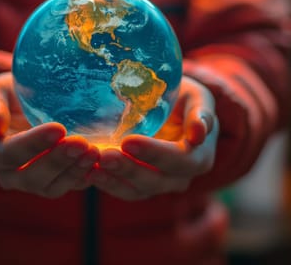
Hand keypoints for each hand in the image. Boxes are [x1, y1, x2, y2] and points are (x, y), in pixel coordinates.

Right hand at [0, 73, 98, 197]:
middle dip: (59, 160)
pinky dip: (86, 177)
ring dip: (75, 171)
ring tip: (94, 151)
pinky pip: (70, 186)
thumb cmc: (2, 99)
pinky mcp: (53, 184)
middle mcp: (9, 176)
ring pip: (53, 187)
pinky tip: (102, 163)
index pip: (10, 154)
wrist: (12, 114)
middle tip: (81, 142)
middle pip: (33, 176)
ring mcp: (32, 184)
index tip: (58, 128)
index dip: (34, 143)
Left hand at [88, 76, 218, 200]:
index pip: (179, 160)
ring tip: (92, 167)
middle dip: (128, 168)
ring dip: (113, 180)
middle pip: (156, 180)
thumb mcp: (198, 99)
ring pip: (137, 190)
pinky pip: (124, 191)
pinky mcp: (141, 187)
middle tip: (103, 155)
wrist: (175, 111)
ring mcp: (160, 185)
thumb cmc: (186, 101)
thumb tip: (200, 132)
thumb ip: (201, 113)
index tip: (128, 141)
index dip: (154, 153)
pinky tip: (88, 172)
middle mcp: (181, 177)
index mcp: (199, 157)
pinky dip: (106, 183)